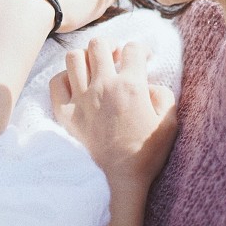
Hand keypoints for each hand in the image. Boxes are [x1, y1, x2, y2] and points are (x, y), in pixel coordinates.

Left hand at [50, 38, 177, 225]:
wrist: (117, 180)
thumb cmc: (145, 154)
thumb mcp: (169, 124)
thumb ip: (164, 97)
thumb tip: (150, 85)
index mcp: (131, 86)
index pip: (133, 48)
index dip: (139, 49)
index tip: (141, 58)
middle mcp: (104, 86)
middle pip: (99, 44)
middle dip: (109, 47)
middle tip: (114, 59)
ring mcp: (81, 99)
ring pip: (74, 57)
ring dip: (85, 58)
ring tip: (92, 68)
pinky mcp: (64, 113)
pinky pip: (56, 82)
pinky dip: (64, 78)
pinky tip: (75, 86)